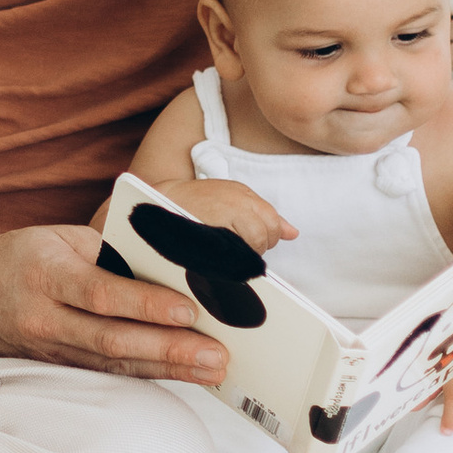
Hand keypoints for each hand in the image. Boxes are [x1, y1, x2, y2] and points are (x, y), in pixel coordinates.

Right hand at [0, 222, 227, 383]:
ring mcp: (48, 348)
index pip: (101, 293)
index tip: (189, 309)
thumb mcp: (59, 238)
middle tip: (216, 354)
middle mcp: (44, 317)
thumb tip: (168, 269)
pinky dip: (146, 374)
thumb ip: (108, 253)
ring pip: (113, 364)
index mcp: (44, 273)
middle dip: (169, 349)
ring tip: (211, 369)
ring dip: (166, 368)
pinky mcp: (56, 366)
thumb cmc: (21, 256)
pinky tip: (180, 374)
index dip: (145, 304)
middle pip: (112, 340)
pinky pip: (106, 372)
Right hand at [161, 178, 294, 257]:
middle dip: (256, 246)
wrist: (160, 203)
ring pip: (252, 244)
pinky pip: (233, 253)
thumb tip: (292, 233)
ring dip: (243, 253)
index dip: (265, 237)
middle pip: (264, 234)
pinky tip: (218, 254)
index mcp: (243, 194)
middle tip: (235, 246)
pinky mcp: (209, 234)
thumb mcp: (234, 199)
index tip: (249, 241)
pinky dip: (230, 258)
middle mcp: (235, 202)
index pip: (272, 223)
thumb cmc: (198, 203)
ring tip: (224, 249)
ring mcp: (222, 217)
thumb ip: (266, 215)